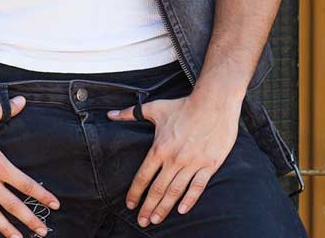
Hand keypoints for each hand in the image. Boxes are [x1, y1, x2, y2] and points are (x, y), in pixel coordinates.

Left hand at [107, 92, 241, 226]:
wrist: (214, 102)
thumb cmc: (184, 105)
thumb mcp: (155, 108)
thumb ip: (131, 113)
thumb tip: (110, 114)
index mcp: (160, 148)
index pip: (143, 176)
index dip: (135, 192)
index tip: (130, 204)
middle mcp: (174, 159)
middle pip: (157, 189)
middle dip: (147, 207)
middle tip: (142, 221)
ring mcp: (192, 163)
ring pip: (175, 191)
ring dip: (164, 207)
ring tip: (156, 219)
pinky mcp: (209, 164)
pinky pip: (198, 187)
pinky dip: (190, 200)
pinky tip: (182, 210)